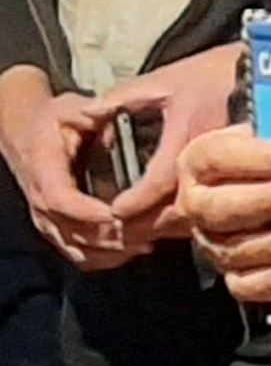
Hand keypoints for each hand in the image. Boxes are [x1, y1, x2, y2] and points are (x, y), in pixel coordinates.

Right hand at [0, 64, 140, 269]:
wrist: (24, 130)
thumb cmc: (51, 119)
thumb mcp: (70, 109)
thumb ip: (94, 115)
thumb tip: (117, 123)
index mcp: (43, 171)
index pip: (59, 199)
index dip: (86, 211)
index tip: (115, 214)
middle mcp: (40, 200)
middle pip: (72, 231)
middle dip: (111, 236)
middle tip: (150, 232)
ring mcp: (46, 217)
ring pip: (76, 247)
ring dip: (112, 250)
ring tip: (149, 242)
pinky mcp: (55, 226)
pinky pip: (77, 252)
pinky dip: (105, 257)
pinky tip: (133, 250)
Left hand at [99, 43, 243, 238]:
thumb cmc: (218, 71)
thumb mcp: (167, 78)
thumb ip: (124, 97)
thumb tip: (88, 113)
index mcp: (187, 134)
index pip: (156, 182)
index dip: (134, 203)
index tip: (116, 211)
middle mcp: (214, 157)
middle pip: (181, 208)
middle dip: (153, 225)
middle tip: (128, 233)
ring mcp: (239, 169)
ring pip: (206, 214)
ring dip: (178, 226)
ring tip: (154, 234)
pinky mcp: (255, 173)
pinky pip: (226, 206)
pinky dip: (204, 218)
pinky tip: (189, 222)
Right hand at [177, 124, 270, 303]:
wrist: (259, 168)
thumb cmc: (267, 137)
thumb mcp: (262, 118)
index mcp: (199, 159)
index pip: (218, 157)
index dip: (256, 160)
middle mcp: (196, 201)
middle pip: (221, 207)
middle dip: (269, 202)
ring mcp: (210, 238)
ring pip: (231, 248)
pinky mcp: (231, 268)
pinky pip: (240, 283)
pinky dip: (263, 285)